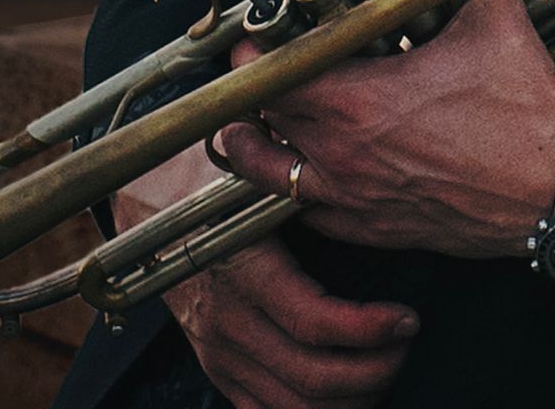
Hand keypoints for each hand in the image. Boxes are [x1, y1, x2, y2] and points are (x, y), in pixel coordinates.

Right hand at [114, 131, 418, 408]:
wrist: (147, 222)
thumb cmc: (208, 189)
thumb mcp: (250, 178)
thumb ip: (292, 179)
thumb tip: (347, 168)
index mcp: (243, 272)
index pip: (313, 322)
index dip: (369, 329)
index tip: (407, 318)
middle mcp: (230, 325)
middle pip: (313, 380)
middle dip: (376, 370)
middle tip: (406, 343)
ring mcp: (223, 357)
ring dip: (355, 399)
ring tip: (388, 366)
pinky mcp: (221, 374)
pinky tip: (351, 393)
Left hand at [217, 0, 554, 259]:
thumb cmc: (523, 108)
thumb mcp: (489, 12)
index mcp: (357, 102)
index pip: (272, 77)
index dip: (253, 54)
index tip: (252, 36)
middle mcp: (343, 157)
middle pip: (262, 127)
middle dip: (252, 94)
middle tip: (258, 68)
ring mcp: (357, 200)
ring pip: (273, 179)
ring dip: (259, 147)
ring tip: (255, 124)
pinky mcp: (378, 230)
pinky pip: (313, 215)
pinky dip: (299, 189)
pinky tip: (308, 167)